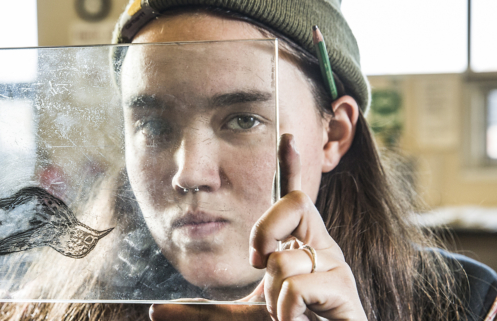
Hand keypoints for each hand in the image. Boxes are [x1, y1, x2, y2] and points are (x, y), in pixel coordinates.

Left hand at [149, 134, 366, 320]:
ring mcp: (336, 267)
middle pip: (295, 203)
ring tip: (289, 315)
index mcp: (299, 246)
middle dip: (265, 230)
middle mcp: (321, 248)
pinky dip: (287, 312)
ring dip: (274, 297)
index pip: (295, 199)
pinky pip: (296, 287)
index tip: (287, 136)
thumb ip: (199, 313)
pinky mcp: (344, 289)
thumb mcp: (240, 317)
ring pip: (284, 260)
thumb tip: (152, 311)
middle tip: (257, 264)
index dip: (291, 166)